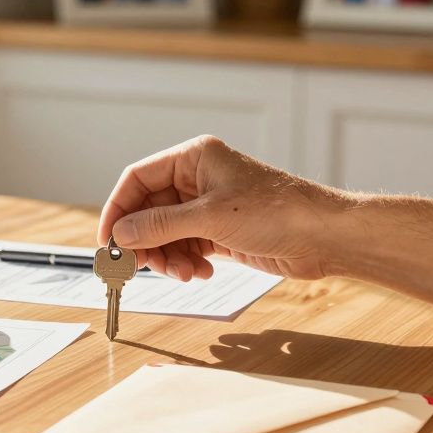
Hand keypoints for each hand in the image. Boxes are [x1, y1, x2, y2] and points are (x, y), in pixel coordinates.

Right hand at [97, 135, 346, 280]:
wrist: (324, 236)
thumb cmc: (276, 212)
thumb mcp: (210, 218)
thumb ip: (160, 225)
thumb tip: (120, 234)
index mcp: (194, 158)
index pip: (138, 179)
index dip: (118, 209)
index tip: (108, 242)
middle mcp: (197, 178)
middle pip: (149, 210)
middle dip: (146, 241)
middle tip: (142, 268)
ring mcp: (208, 206)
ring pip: (166, 233)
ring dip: (168, 257)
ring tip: (184, 274)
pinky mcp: (220, 231)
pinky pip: (186, 246)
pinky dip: (187, 262)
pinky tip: (202, 272)